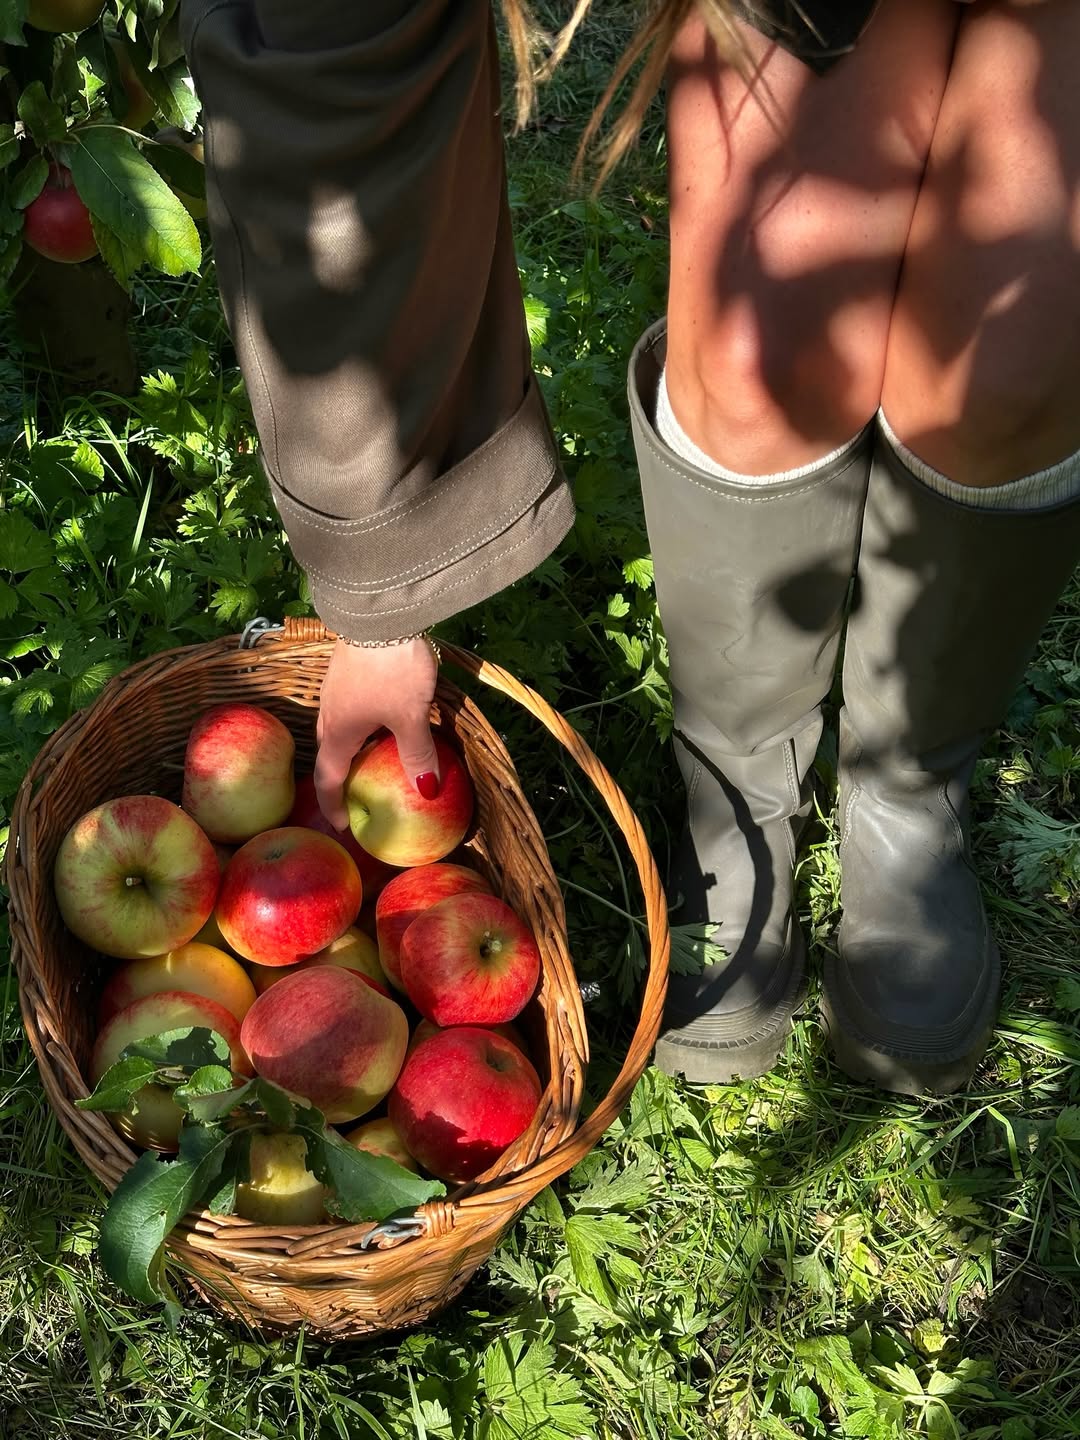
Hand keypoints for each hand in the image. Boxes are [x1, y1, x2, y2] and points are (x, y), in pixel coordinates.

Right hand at [314, 637, 439, 830]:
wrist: (378, 610)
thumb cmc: (392, 670)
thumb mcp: (411, 715)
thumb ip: (416, 752)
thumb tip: (425, 791)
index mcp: (339, 731)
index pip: (328, 777)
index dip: (333, 804)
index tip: (344, 825)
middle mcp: (331, 711)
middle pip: (331, 750)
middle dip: (341, 775)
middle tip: (359, 794)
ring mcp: (337, 686)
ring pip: (341, 725)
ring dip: (353, 745)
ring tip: (376, 756)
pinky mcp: (349, 666)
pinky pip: (351, 705)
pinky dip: (363, 721)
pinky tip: (384, 716)